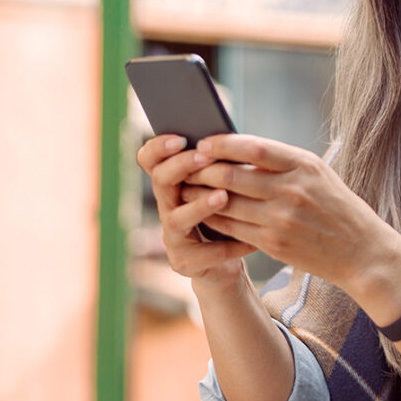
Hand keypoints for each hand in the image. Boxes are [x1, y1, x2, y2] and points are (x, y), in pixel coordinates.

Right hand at [136, 135, 256, 282]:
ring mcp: (172, 237)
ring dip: (199, 205)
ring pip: (176, 218)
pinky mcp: (185, 262)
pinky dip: (229, 246)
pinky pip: (205, 253)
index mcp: (173, 184)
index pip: (150, 160)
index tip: (181, 137)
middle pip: (160, 181)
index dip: (158, 147)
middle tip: (204, 157)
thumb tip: (235, 140)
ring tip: (223, 196)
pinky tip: (250, 241)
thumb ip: (222, 167)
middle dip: (181, 166)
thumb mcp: (226, 185)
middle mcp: (167, 207)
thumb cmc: (229, 214)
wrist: (227, 261)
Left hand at [184, 134, 400, 294]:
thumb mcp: (317, 173)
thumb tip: (239, 149)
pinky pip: (232, 227)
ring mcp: (281, 219)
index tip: (205, 141)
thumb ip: (282, 162)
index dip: (224, 144)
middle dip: (203, 169)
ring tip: (187, 186)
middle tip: (186, 163)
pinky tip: (204, 211)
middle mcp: (291, 190)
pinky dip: (214, 218)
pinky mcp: (273, 243)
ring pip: (226, 203)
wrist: (361, 250)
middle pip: (233, 176)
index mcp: (304, 165)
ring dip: (201, 194)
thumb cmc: (337, 206)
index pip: (255, 148)